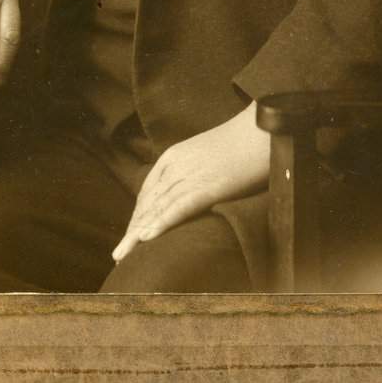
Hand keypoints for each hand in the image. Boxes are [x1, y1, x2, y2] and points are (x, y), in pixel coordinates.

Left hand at [111, 102, 268, 262]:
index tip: (131, 236)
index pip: (148, 192)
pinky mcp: (208, 185)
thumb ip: (193, 171)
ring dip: (137, 234)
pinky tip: (146, 238)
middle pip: (147, 203)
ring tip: (122, 254)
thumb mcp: (208, 155)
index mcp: (174, 156)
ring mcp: (190, 175)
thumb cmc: (242, 143)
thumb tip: (192, 192)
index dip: (137, 217)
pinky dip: (161, 223)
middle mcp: (176, 165)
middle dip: (132, 230)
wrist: (263, 128)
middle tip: (118, 253)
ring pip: (157, 208)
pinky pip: (179, 208)